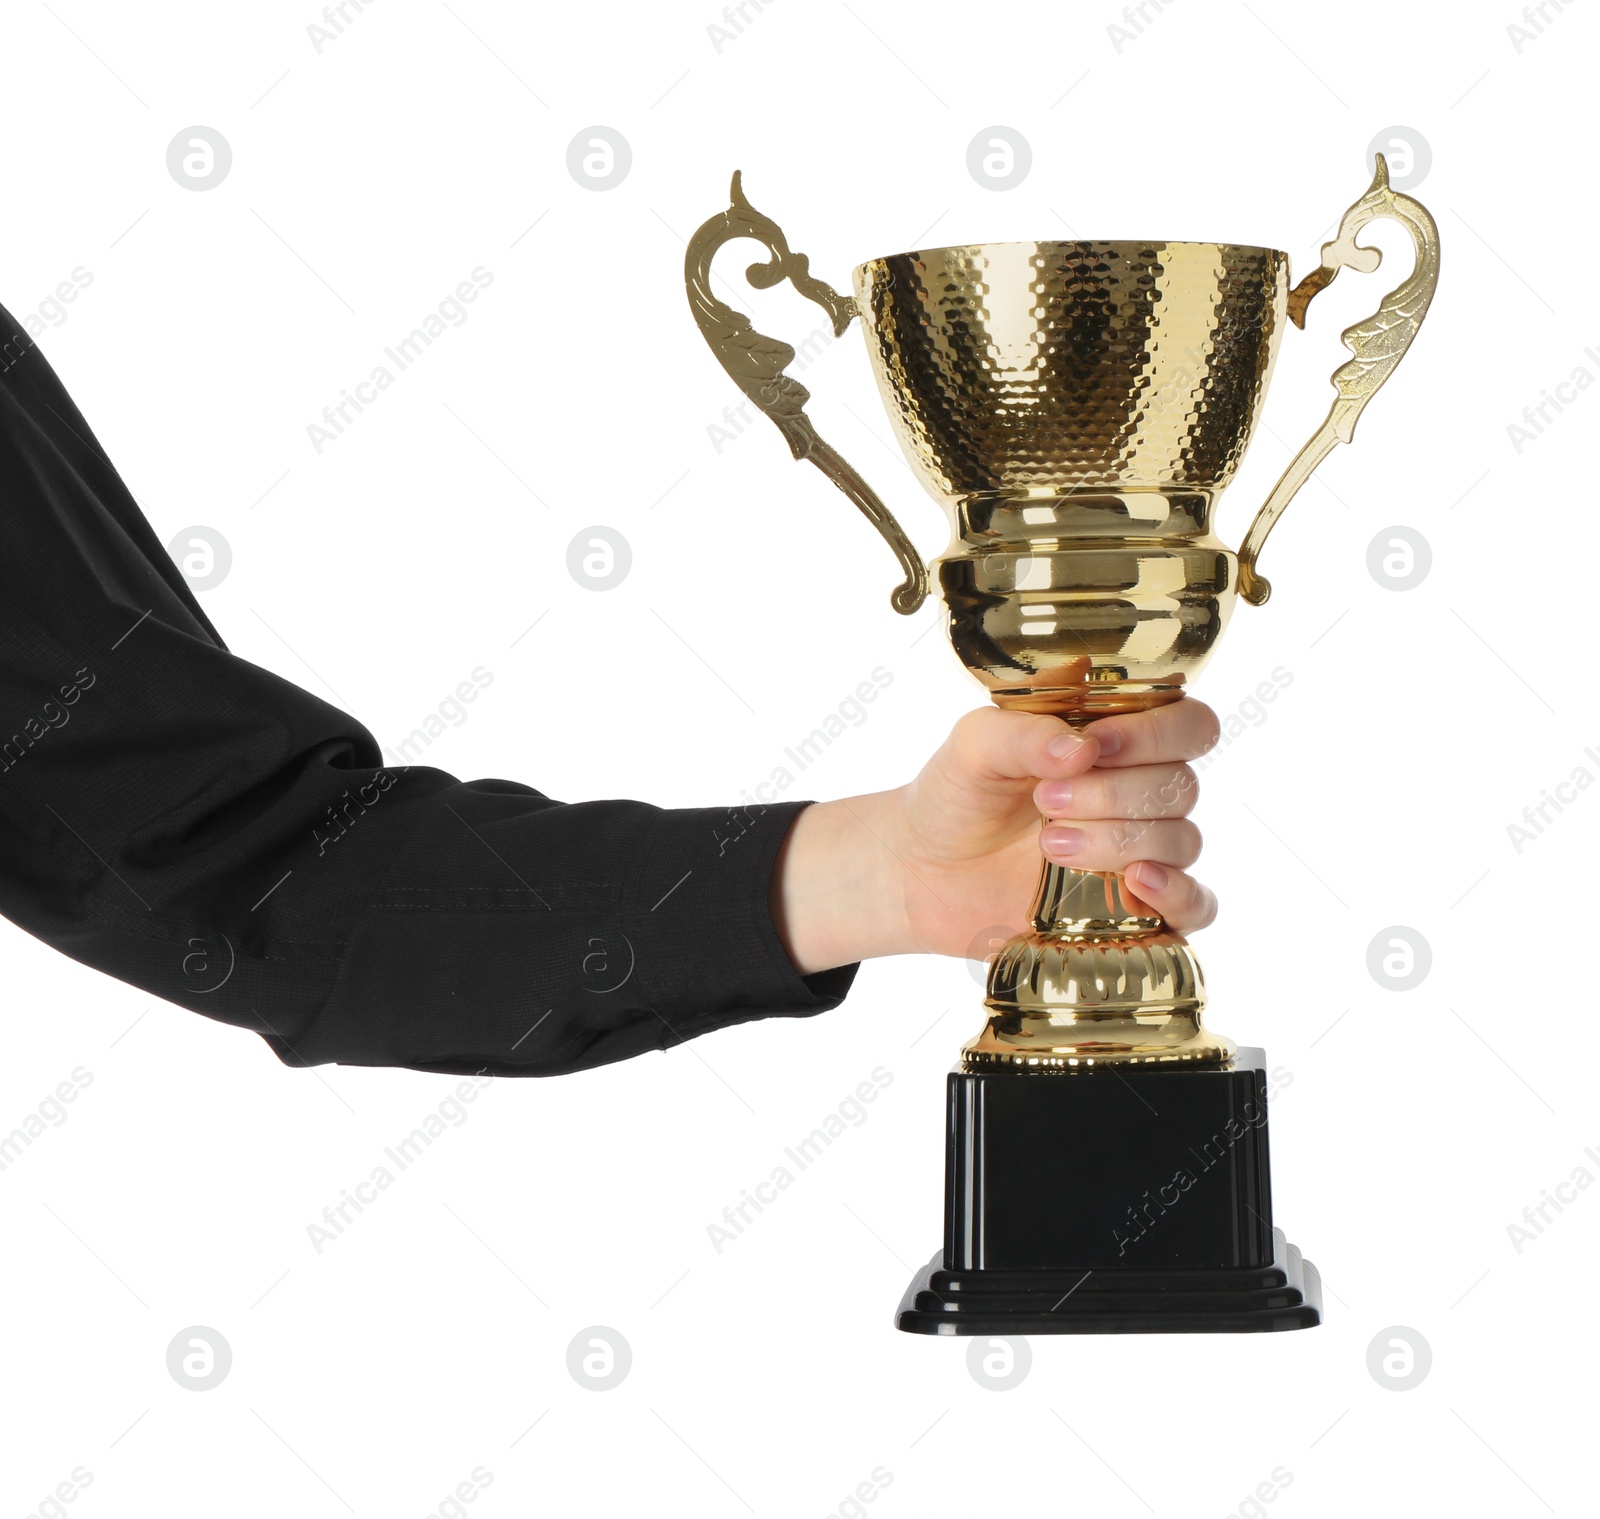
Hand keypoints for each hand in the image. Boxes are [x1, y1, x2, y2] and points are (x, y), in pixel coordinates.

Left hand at [771, 701, 1219, 974]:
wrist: (923, 870)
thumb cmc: (956, 795)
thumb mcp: (975, 746)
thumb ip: (1025, 733)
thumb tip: (1081, 748)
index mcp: (1116, 740)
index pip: (1187, 724)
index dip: (1154, 733)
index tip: (1095, 746)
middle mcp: (1140, 794)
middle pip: (1180, 786)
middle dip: (1114, 794)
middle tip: (1046, 802)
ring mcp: (1141, 853)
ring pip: (1181, 841)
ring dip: (1118, 840)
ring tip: (1049, 845)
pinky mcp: (1135, 911)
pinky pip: (1196, 906)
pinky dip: (1179, 894)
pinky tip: (1137, 883)